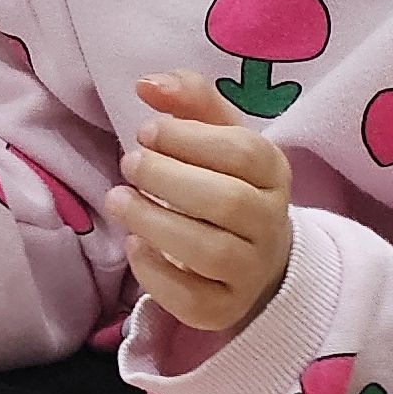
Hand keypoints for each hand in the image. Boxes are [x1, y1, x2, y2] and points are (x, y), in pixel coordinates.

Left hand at [103, 73, 293, 334]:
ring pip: (210, 251)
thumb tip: (147, 84)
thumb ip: (188, 99)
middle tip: (129, 164)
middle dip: (168, 179)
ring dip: (154, 222)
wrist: (252, 256)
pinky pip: (193, 298)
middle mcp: (271, 223)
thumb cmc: (225, 182)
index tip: (146, 132)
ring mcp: (251, 271)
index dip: (189, 139)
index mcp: (274, 173)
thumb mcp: (216, 135)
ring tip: (118, 200)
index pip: (244, 153)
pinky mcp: (225, 309)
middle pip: (228, 202)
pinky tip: (134, 245)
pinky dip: (155, 272)